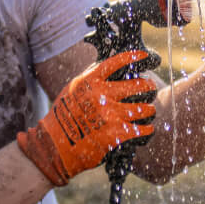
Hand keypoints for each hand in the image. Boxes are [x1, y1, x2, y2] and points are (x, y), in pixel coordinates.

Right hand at [17, 50, 156, 185]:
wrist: (55, 147)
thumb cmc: (62, 118)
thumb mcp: (72, 90)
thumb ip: (90, 79)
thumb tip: (108, 70)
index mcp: (90, 81)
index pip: (116, 63)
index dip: (133, 57)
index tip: (142, 57)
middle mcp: (102, 95)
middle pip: (137, 85)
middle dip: (148, 85)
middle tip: (150, 87)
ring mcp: (111, 115)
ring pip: (144, 108)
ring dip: (149, 109)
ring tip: (148, 110)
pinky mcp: (116, 134)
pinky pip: (141, 129)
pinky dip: (147, 129)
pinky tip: (146, 128)